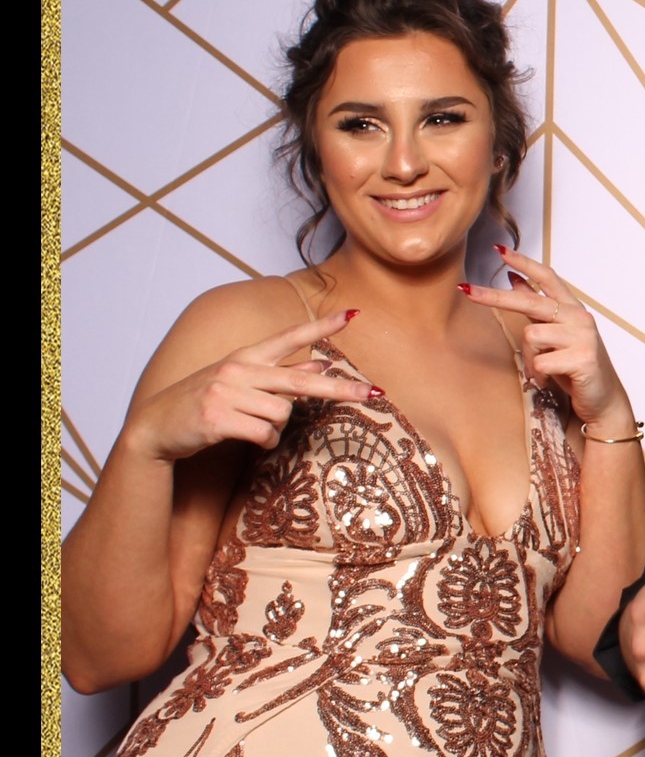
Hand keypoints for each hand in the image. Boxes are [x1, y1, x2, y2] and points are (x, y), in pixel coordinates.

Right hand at [124, 309, 376, 461]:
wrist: (157, 426)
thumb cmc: (205, 401)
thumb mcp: (241, 382)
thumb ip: (281, 374)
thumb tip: (321, 365)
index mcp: (246, 357)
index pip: (290, 336)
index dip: (322, 326)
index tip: (352, 315)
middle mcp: (238, 370)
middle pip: (300, 382)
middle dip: (341, 389)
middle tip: (375, 394)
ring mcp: (227, 392)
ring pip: (282, 414)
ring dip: (277, 428)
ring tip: (254, 427)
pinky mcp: (218, 418)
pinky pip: (264, 435)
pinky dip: (265, 442)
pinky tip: (248, 439)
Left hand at [462, 247, 634, 435]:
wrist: (603, 399)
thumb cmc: (575, 365)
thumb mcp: (555, 333)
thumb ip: (538, 307)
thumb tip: (515, 280)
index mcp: (572, 308)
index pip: (547, 277)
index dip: (524, 262)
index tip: (499, 250)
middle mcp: (579, 318)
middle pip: (530, 302)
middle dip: (494, 297)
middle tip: (466, 291)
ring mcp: (583, 337)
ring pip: (532, 336)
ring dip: (530, 357)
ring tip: (543, 369)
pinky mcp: (582, 359)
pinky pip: (541, 362)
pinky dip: (539, 374)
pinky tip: (552, 378)